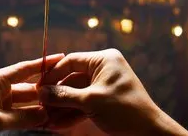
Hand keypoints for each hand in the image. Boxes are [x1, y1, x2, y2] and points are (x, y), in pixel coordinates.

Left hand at [0, 54, 63, 135]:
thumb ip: (23, 117)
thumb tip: (46, 114)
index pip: (24, 69)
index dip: (43, 64)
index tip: (60, 57)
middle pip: (25, 85)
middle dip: (43, 90)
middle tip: (64, 89)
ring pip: (21, 99)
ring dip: (36, 105)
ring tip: (56, 107)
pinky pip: (14, 109)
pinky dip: (26, 114)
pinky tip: (40, 117)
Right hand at [39, 49, 187, 135]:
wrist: (149, 131)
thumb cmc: (125, 110)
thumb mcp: (91, 101)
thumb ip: (64, 95)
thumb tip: (41, 92)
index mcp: (104, 59)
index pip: (71, 61)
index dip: (52, 74)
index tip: (38, 88)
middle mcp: (104, 68)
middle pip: (72, 78)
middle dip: (56, 95)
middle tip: (40, 106)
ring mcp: (104, 84)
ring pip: (77, 93)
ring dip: (62, 107)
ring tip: (46, 120)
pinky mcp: (105, 100)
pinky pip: (84, 103)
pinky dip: (73, 113)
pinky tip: (58, 124)